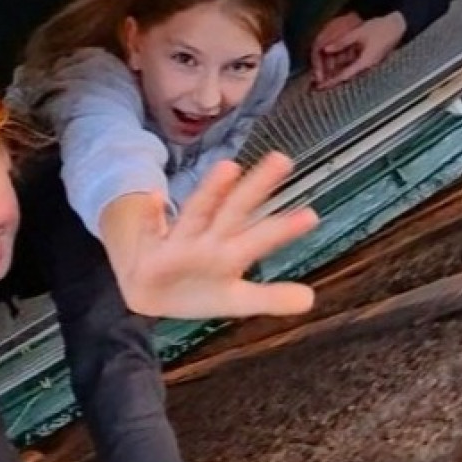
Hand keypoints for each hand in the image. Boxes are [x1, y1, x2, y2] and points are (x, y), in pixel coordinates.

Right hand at [104, 152, 319, 319]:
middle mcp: (210, 241)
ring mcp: (180, 243)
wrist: (151, 293)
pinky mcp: (151, 252)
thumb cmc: (200, 290)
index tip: (311, 216)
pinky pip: (150, 232)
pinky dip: (151, 215)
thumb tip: (311, 299)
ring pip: (197, 213)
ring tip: (229, 168)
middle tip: (283, 160)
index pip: (261, 237)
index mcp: (232, 253)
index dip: (283, 230)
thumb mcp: (235, 300)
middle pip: (236, 212)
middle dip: (256, 188)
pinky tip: (154, 196)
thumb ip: (270, 297)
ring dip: (211, 192)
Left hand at [311, 10, 406, 89]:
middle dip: (332, 80)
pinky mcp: (371, 59)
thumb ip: (341, 42)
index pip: (344, 76)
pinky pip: (355, 65)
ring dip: (337, 73)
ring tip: (323, 77)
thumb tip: (326, 49)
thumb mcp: (358, 33)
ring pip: (350, 71)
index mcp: (365, 62)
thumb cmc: (381, 28)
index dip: (331, 82)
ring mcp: (370, 63)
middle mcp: (367, 66)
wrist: (399, 24)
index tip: (320, 87)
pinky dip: (344, 66)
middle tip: (317, 84)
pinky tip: (336, 65)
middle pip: (346, 76)